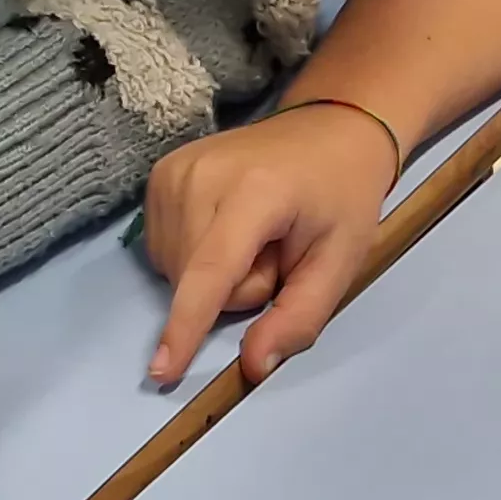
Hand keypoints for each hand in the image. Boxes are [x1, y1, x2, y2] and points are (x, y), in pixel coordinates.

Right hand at [144, 103, 402, 387]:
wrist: (328, 129)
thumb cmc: (341, 196)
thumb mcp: (341, 261)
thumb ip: (299, 317)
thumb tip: (253, 366)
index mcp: (256, 191)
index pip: (212, 270)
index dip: (186, 325)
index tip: (161, 371)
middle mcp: (202, 173)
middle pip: (194, 280)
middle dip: (236, 289)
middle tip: (276, 253)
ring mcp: (173, 169)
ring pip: (173, 270)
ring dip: (213, 275)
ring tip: (254, 238)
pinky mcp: (159, 174)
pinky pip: (162, 250)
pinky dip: (193, 256)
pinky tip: (226, 230)